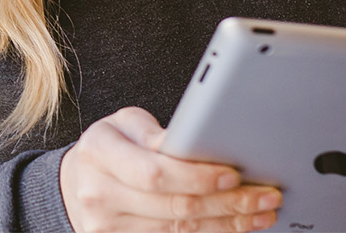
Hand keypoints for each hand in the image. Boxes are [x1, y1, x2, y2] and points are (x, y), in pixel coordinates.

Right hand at [60, 106, 281, 231]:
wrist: (80, 181)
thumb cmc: (111, 146)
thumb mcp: (125, 124)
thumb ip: (158, 134)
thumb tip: (203, 146)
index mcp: (98, 152)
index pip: (154, 173)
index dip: (197, 177)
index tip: (233, 175)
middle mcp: (99, 194)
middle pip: (174, 207)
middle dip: (227, 203)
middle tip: (265, 196)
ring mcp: (108, 227)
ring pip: (179, 230)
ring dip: (227, 223)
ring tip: (261, 213)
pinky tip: (236, 226)